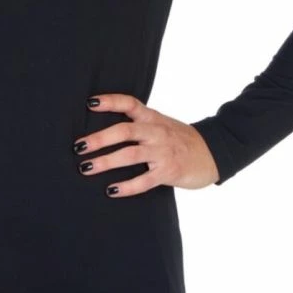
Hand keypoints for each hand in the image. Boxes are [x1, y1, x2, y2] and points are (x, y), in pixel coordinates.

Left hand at [73, 93, 219, 193]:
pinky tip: (111, 190)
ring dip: (106, 162)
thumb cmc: (180, 139)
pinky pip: (145, 180)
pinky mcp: (169, 171)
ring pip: (130, 154)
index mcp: (152, 117)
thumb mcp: (161, 124)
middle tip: (78, 147)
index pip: (129, 103)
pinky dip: (127, 186)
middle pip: (124, 130)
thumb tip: (105, 130)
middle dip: (99, 139)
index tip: (89, 103)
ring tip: (86, 168)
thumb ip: (139, 124)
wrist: (213, 152)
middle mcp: (156, 131)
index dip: (110, 101)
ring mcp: (163, 151)